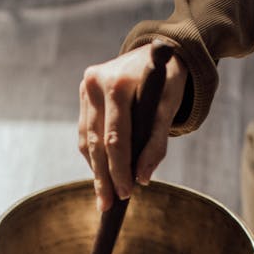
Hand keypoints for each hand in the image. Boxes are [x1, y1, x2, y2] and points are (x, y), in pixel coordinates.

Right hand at [79, 43, 187, 211]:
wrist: (163, 48)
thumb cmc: (170, 79)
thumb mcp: (170, 107)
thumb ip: (156, 142)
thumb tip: (143, 178)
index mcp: (118, 83)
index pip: (116, 137)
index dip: (119, 169)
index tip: (125, 194)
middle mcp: (95, 83)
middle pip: (96, 142)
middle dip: (103, 177)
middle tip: (108, 206)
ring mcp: (86, 87)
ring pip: (86, 140)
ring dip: (96, 170)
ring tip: (104, 197)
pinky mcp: (83, 93)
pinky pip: (85, 132)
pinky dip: (93, 154)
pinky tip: (102, 173)